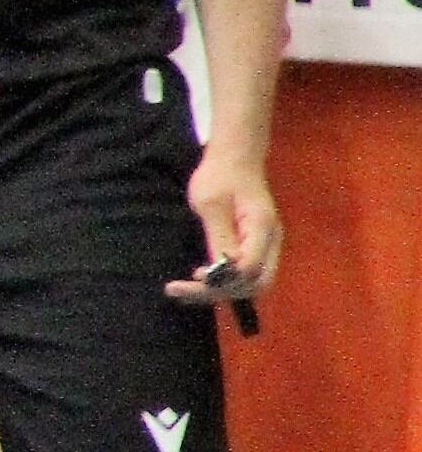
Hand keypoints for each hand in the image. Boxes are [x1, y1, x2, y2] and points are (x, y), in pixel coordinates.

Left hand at [173, 147, 281, 301]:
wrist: (234, 159)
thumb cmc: (220, 176)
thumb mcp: (212, 205)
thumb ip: (219, 238)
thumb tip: (219, 271)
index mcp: (262, 228)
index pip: (250, 268)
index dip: (224, 278)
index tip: (195, 274)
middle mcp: (269, 242)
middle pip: (256, 283)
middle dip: (221, 292)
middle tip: (182, 290)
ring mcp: (265, 245)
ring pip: (251, 282)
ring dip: (220, 290)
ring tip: (183, 291)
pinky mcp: (254, 246)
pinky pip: (244, 273)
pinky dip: (223, 283)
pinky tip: (198, 282)